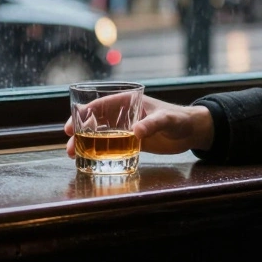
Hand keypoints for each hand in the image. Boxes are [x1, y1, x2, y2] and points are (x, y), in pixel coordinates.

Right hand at [65, 94, 213, 157]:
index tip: (70, 126)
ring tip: (73, 156)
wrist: (192, 132)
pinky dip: (99, 151)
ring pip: (100, 134)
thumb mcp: (166, 119)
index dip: (82, 114)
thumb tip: (135, 133)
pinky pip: (111, 146)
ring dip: (85, 143)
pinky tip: (89, 160)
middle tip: (68, 146)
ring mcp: (126, 128)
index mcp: (128, 101)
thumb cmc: (180, 118)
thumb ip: (152, 124)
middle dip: (79, 132)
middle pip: (94, 121)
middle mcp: (124, 114)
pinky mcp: (132, 141)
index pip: (99, 105)